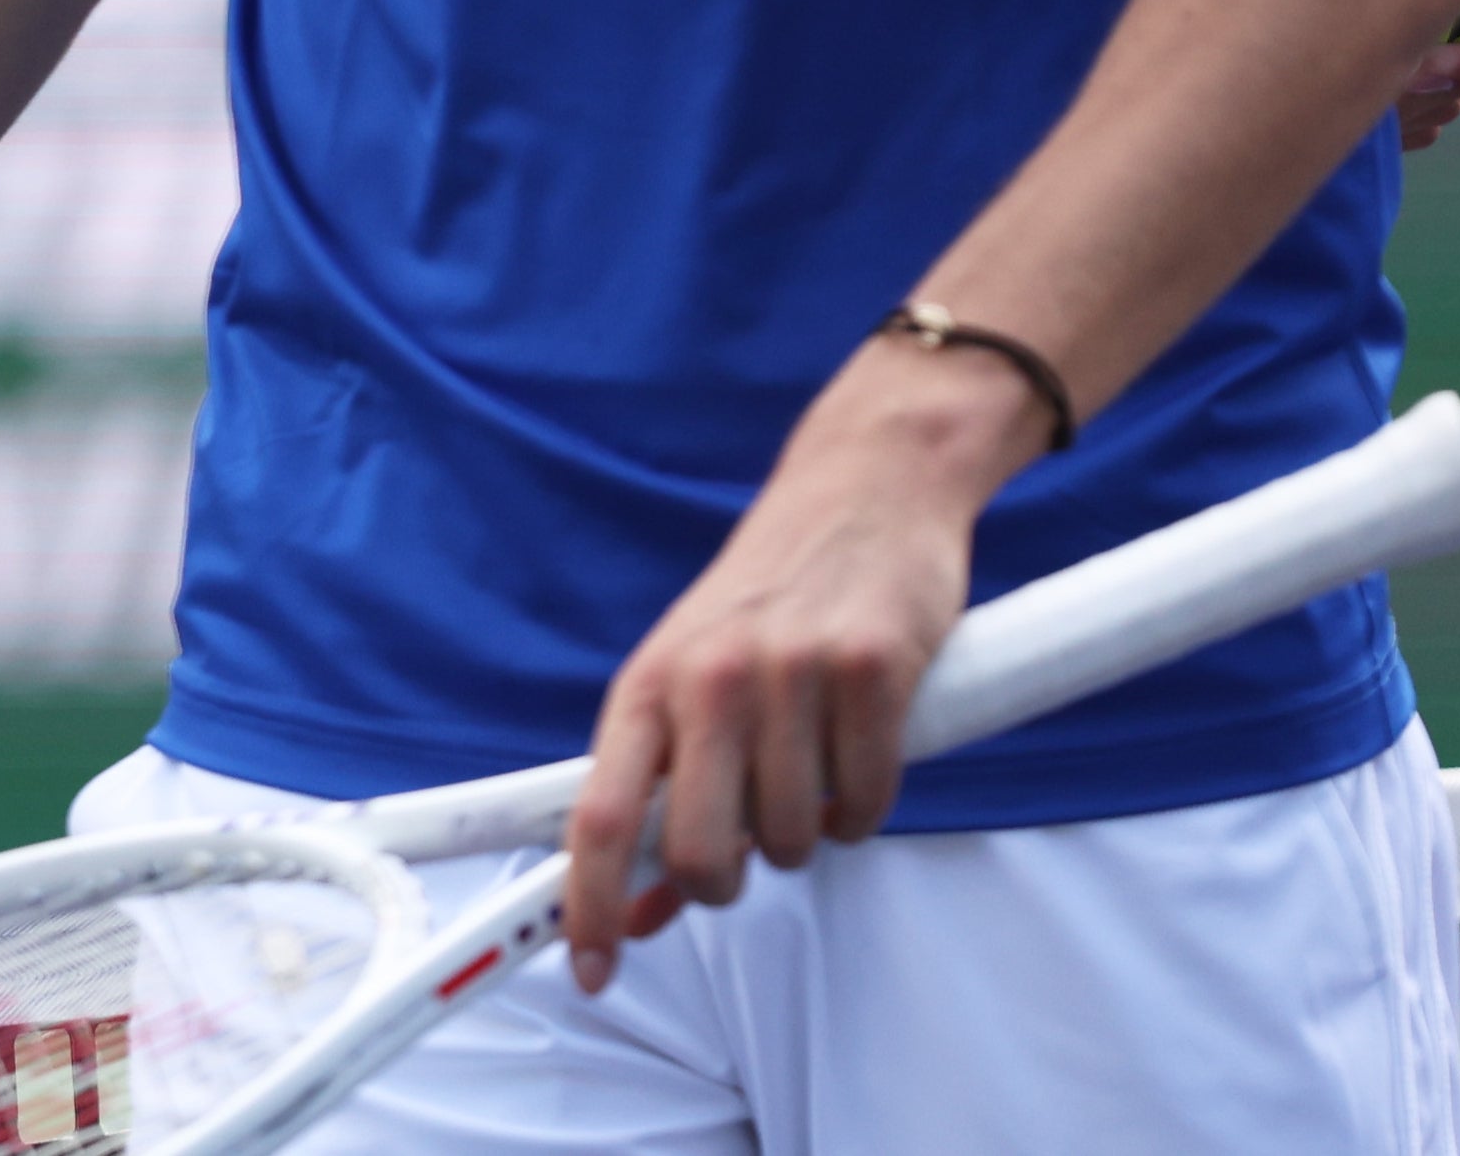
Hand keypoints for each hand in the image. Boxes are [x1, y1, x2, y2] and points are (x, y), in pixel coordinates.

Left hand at [558, 340, 1037, 986]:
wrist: (862, 488)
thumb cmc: (769, 599)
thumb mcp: (691, 680)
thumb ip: (665, 792)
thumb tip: (638, 912)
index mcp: (648, 684)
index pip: (600, 817)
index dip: (586, 908)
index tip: (588, 971)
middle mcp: (710, 679)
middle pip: (702, 853)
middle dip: (728, 881)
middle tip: (753, 848)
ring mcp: (791, 673)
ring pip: (796, 839)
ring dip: (810, 832)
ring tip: (814, 763)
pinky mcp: (873, 669)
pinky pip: (870, 802)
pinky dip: (869, 803)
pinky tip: (864, 748)